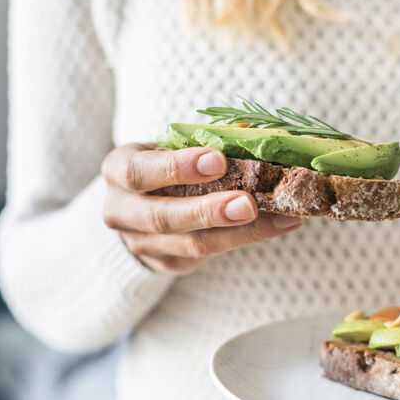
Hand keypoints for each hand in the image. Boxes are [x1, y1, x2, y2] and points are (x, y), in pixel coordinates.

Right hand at [101, 143, 302, 273]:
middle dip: (209, 211)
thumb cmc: (165, 165)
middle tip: (249, 204)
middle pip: (162, 217)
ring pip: (192, 244)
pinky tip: (279, 225)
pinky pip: (208, 256)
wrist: (140, 205)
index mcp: (118, 170)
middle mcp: (121, 210)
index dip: (176, 168)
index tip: (218, 160)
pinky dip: (247, 240)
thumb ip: (206, 141)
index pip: (139, 171)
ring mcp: (141, 243)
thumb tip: (256, 135)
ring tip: (281, 218)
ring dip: (241, 233)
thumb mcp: (173, 146)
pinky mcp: (165, 264)